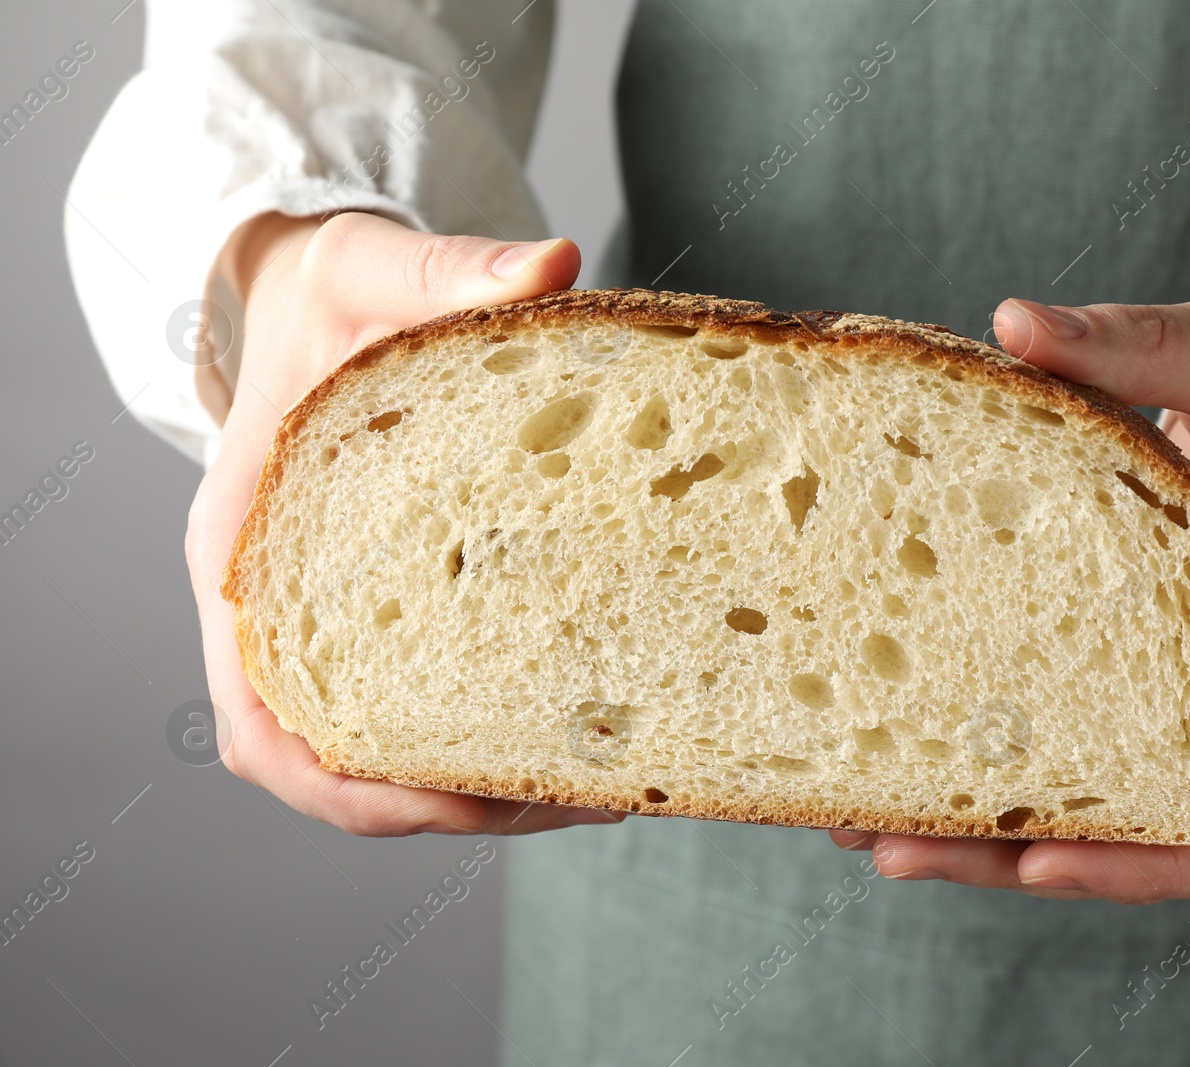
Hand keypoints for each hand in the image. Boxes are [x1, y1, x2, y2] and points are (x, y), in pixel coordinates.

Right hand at [185, 210, 620, 834]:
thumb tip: (555, 267)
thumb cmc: (330, 297)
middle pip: (338, 767)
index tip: (465, 802)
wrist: (309, 298)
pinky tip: (582, 721)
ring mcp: (328, 618)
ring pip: (386, 751)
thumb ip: (451, 270)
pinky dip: (488, 733)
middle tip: (587, 796)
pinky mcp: (380, 608)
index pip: (269, 724)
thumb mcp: (375, 267)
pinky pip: (422, 700)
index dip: (359, 785)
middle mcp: (280, 606)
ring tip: (610, 777)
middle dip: (452, 803)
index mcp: (247, 551)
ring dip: (484, 782)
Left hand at [830, 291, 1189, 901]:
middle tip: (890, 847)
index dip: (1160, 860)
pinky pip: (1098, 751)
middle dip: (1034, 861)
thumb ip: (1136, 344)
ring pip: (1123, 813)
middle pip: (1168, 841)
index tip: (1045, 864)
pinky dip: (1016, 772)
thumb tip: (1014, 324)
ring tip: (868, 824)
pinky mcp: (1169, 678)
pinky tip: (911, 756)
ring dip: (1002, 835)